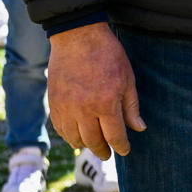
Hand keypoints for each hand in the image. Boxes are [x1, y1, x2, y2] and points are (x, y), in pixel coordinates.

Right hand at [48, 23, 143, 158]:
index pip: (114, 135)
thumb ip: (131, 106)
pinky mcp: (53, 103)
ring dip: (85, 145)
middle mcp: (83, 109)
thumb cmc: (108, 55)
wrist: (78, 37)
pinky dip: (68, 136)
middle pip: (93, 141)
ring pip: (74, 138)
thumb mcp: (128, 79)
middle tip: (108, 154)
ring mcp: (65, 107)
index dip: (121, 146)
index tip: (125, 151)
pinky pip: (60, 128)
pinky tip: (76, 137)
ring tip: (94, 146)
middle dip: (103, 150)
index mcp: (105, 103)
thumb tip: (139, 128)